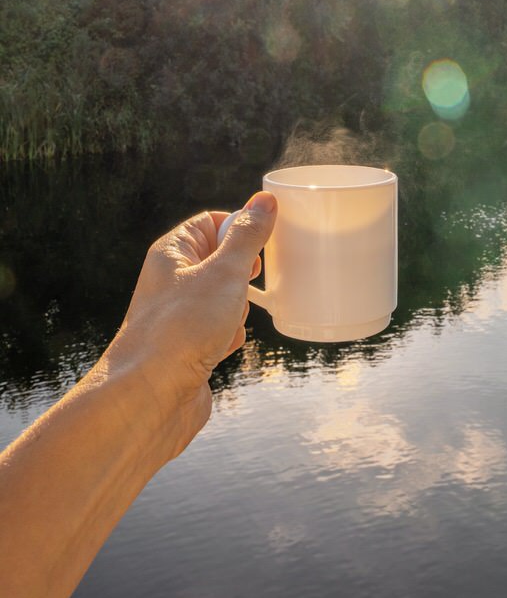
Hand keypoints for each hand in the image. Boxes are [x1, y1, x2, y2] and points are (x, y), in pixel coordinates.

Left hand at [99, 192, 276, 458]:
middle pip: (221, 261)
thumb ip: (247, 236)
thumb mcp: (225, 273)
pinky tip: (221, 348)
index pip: (209, 222)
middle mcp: (171, 281)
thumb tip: (264, 201)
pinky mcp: (188, 347)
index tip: (260, 244)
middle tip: (244, 286)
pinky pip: (221, 330)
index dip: (237, 229)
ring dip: (237, 310)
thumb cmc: (182, 329)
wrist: (151, 396)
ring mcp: (179, 316)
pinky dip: (229, 337)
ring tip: (225, 324)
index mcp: (172, 253)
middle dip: (242, 276)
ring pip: (225, 299)